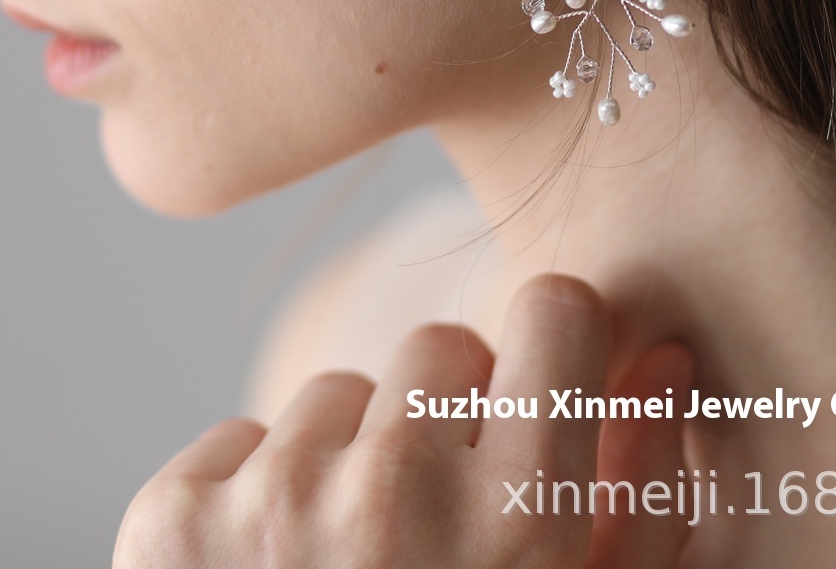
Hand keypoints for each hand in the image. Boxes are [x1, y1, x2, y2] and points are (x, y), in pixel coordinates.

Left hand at [113, 274, 692, 568]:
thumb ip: (646, 495)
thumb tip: (662, 359)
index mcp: (518, 525)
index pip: (556, 308)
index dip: (556, 344)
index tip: (541, 385)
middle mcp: (393, 496)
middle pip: (440, 345)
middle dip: (447, 415)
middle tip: (436, 526)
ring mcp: (274, 503)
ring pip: (339, 392)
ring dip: (352, 460)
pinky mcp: (173, 520)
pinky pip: (244, 437)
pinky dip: (259, 495)